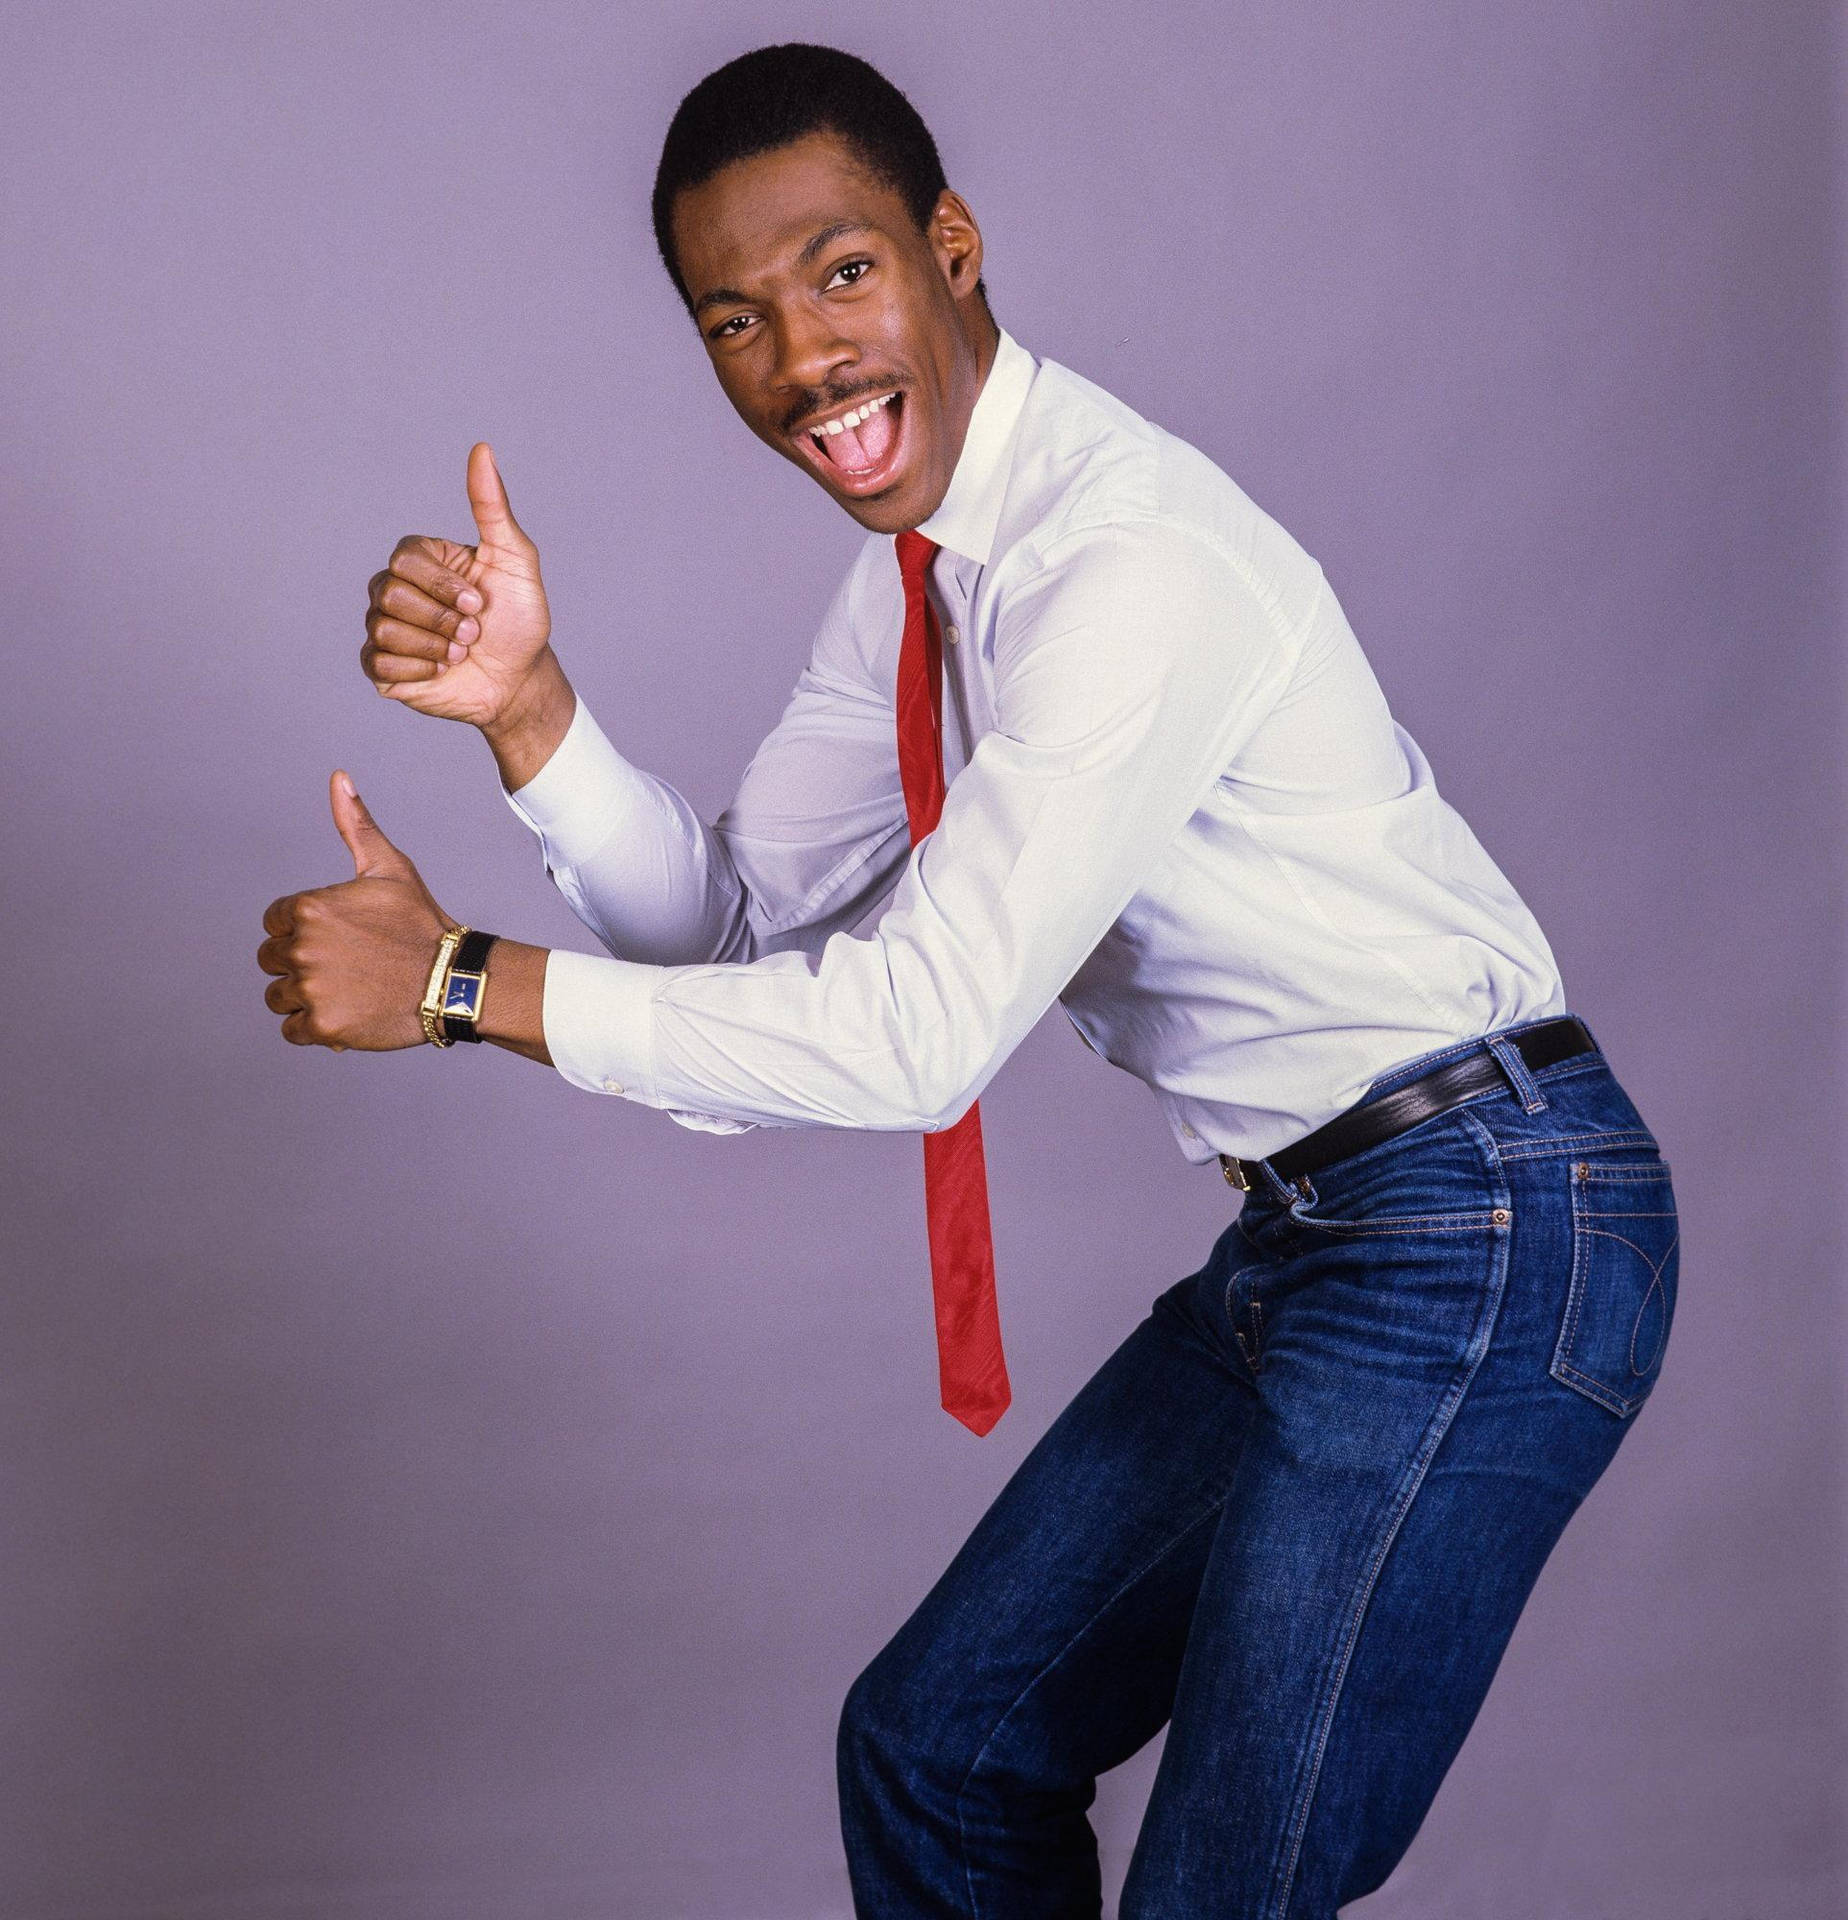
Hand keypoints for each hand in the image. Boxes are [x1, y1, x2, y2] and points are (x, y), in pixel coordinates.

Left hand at [259, 772, 455, 1050]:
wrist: (455, 979)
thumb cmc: (421, 923)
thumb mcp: (390, 868)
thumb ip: (355, 825)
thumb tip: (338, 777)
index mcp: (308, 908)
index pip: (275, 922)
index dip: (304, 929)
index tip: (341, 937)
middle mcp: (302, 948)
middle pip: (272, 959)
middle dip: (302, 963)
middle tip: (347, 966)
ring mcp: (311, 989)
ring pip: (278, 996)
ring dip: (305, 997)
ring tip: (347, 990)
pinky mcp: (322, 1026)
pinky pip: (292, 1030)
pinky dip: (314, 1027)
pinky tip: (346, 1014)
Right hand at [361, 443, 555, 728]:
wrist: (520, 681)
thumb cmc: (520, 620)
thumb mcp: (515, 561)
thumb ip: (492, 506)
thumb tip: (482, 448)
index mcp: (422, 559)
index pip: (405, 558)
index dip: (443, 586)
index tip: (480, 603)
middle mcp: (396, 587)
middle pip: (389, 593)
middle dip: (443, 620)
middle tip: (472, 633)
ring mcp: (385, 626)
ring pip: (383, 629)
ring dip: (435, 646)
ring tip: (460, 652)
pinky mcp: (382, 667)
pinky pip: (377, 662)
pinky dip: (418, 669)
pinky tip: (441, 670)